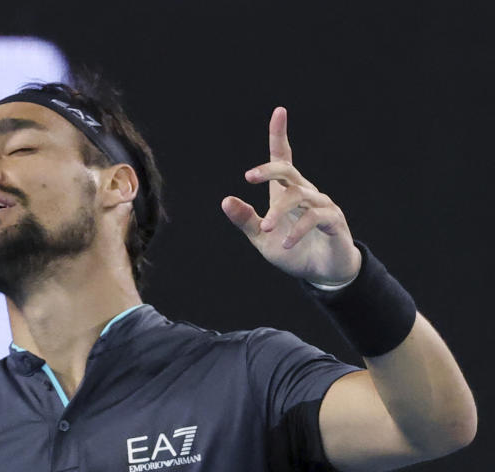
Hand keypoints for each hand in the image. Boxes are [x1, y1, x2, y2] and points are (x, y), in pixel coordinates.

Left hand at [221, 106, 361, 285]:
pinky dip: (299, 230)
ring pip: (298, 196)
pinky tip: (286, 243)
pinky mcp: (333, 221)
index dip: (279, 136)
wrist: (322, 272)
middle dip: (269, 170)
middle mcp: (305, 193)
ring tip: (266, 228)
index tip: (279, 112)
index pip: (283, 160)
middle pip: (288, 171)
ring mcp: (321, 205)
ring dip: (279, 211)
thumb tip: (225, 200)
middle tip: (248, 177)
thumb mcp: (262, 238)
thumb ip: (246, 220)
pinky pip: (315, 218)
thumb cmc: (293, 251)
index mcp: (287, 193)